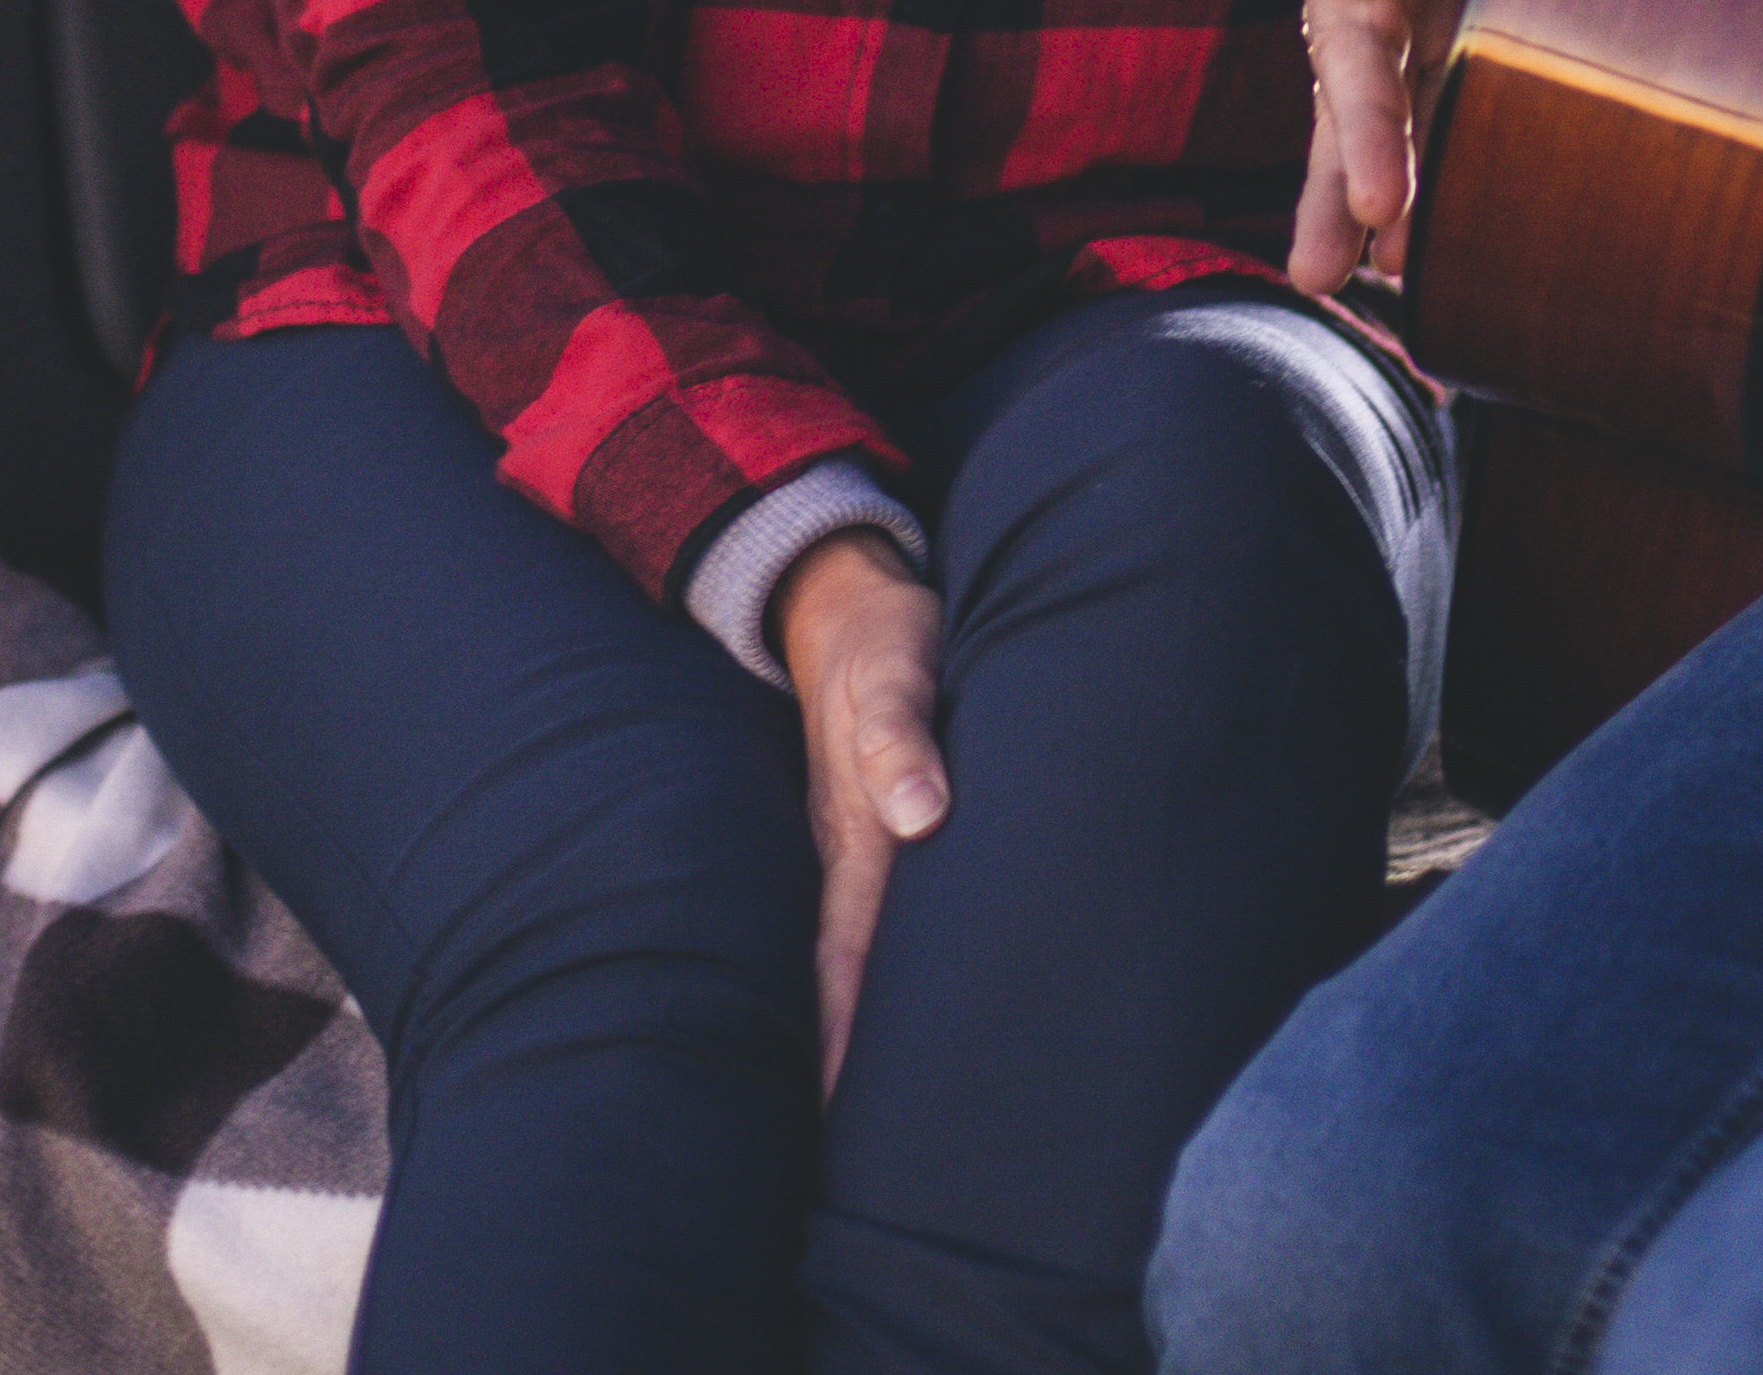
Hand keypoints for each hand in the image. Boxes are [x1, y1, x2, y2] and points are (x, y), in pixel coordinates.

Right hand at [777, 529, 946, 1094]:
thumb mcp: (899, 671)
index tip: (848, 1111)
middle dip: (846, 1064)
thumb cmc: (890, 640)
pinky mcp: (872, 835)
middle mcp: (849, 854)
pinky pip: (865, 923)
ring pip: (851, 958)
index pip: (852, 954)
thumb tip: (917, 813)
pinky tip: (877, 1027)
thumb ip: (903, 738)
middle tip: (854, 1161)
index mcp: (856, 830)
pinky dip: (865, 982)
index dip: (852, 1032)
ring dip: (855, 1032)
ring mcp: (855, 848)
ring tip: (861, 1124)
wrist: (852, 602)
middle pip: (845, 977)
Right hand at [1272, 0, 1515, 287]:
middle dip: (1362, 132)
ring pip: (1354, 110)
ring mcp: (1373, 7)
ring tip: (1353, 274)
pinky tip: (1403, 261)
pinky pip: (1402, 118)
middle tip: (1382, 201)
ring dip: (1355, 191)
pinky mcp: (1418, 39)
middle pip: (1340, 54)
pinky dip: (1401, 188)